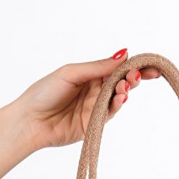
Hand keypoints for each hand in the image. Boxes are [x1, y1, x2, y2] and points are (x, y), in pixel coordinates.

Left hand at [6, 47, 161, 154]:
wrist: (29, 121)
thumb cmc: (44, 92)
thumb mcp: (71, 73)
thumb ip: (98, 67)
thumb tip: (124, 54)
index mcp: (89, 75)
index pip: (116, 68)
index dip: (132, 66)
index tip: (148, 64)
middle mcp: (95, 91)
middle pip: (120, 82)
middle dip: (133, 78)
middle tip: (138, 76)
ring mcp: (95, 108)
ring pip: (117, 98)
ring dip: (124, 91)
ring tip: (126, 86)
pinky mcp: (93, 125)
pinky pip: (109, 114)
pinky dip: (117, 105)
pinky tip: (120, 97)